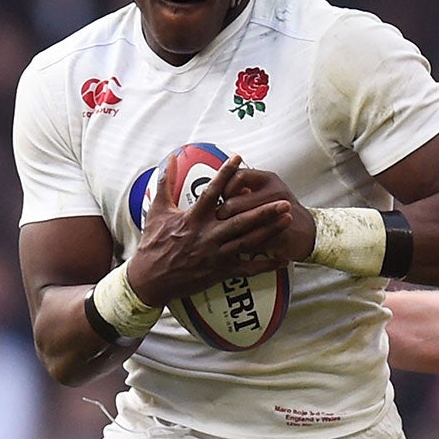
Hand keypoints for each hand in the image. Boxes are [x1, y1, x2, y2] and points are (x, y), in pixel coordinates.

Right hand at [125, 156, 297, 301]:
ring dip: (270, 231)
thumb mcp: (157, 211)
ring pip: (248, 241)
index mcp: (194, 219)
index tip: (239, 158)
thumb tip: (171, 158)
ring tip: (288, 220)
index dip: (226, 174)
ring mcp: (216, 255)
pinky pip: (247, 269)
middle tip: (284, 201)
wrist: (150, 279)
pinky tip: (283, 260)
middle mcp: (207, 235)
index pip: (213, 192)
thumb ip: (166, 183)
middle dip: (264, 211)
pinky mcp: (220, 272)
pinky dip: (266, 265)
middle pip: (241, 220)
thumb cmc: (153, 244)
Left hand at [213, 167, 317, 270]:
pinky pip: (253, 242)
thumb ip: (247, 186)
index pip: (238, 176)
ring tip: (225, 232)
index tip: (223, 195)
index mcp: (269, 180)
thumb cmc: (283, 211)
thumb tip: (221, 185)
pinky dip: (242, 245)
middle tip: (220, 217)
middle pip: (236, 202)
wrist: (309, 233)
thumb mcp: (268, 189)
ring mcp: (279, 216)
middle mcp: (276, 194)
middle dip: (223, 212)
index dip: (225, 187)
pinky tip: (237, 246)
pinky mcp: (281, 237)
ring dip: (230, 229)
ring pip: (242, 223)